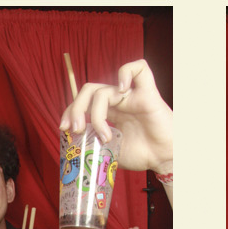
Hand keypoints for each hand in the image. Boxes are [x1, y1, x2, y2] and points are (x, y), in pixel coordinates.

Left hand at [60, 58, 172, 174]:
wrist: (164, 159)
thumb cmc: (142, 154)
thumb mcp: (109, 151)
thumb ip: (94, 144)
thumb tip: (75, 145)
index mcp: (109, 111)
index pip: (83, 100)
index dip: (69, 111)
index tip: (63, 129)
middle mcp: (118, 100)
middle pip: (88, 90)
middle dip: (75, 109)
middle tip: (76, 130)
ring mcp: (132, 96)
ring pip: (102, 90)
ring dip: (95, 114)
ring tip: (104, 136)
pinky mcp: (148, 94)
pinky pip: (139, 68)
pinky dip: (125, 72)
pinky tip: (122, 90)